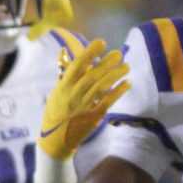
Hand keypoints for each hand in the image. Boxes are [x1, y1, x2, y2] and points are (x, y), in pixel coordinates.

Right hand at [39, 36, 126, 160]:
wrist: (55, 140)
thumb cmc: (55, 112)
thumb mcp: (56, 92)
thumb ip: (63, 73)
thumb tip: (64, 51)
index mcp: (63, 87)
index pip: (77, 66)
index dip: (89, 53)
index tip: (101, 42)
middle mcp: (73, 95)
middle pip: (92, 76)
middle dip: (106, 63)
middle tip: (118, 53)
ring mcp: (84, 106)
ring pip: (102, 87)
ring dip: (115, 75)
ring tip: (126, 66)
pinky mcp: (93, 116)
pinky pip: (108, 101)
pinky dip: (118, 91)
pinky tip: (127, 83)